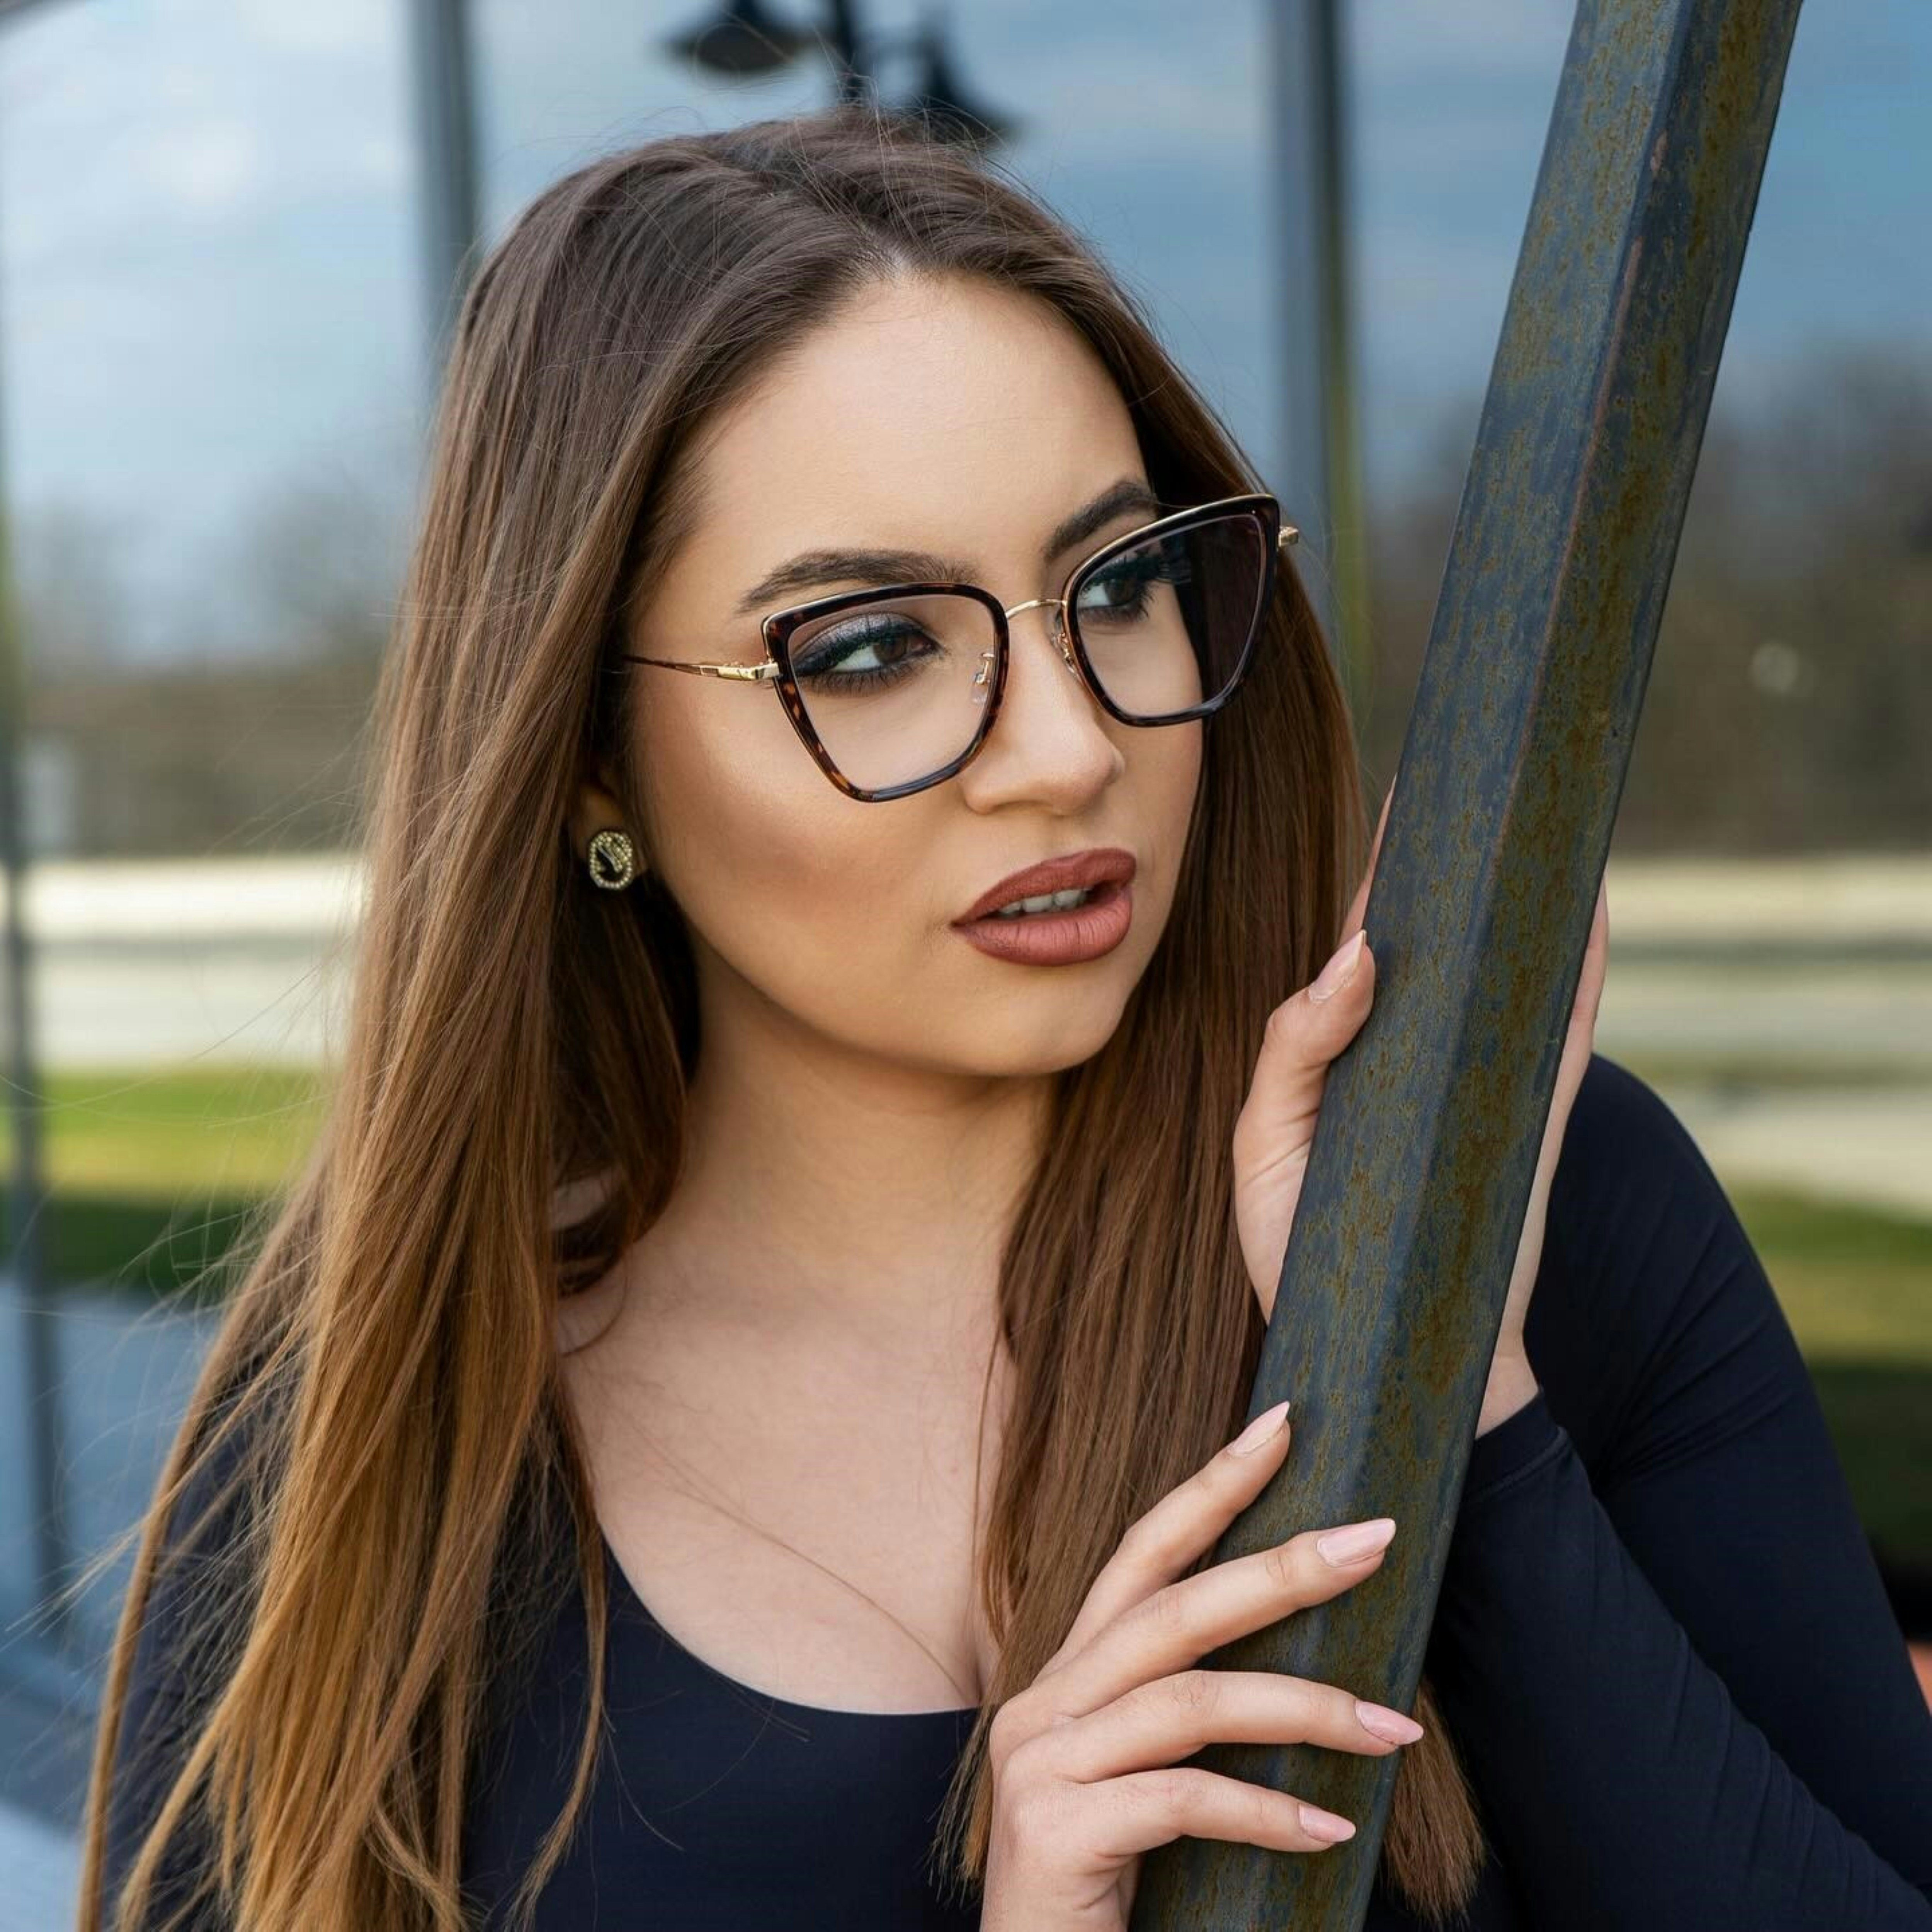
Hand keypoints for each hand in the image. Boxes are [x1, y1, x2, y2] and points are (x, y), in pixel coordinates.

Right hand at [978, 1404, 1422, 1929]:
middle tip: (1375, 1538)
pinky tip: (1329, 1830)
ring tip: (1395, 1732)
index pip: (1141, 1555)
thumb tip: (1303, 1669)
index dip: (1208, 1487)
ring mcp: (1042, 1761)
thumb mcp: (1139, 1782)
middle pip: (1174, 1608)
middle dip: (1280, 1566)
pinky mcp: (1056, 1826)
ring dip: (1306, 1708)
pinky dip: (1268, 1813)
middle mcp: (1044, 1702)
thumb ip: (1183, 1720)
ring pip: (1193, 1702)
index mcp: (1066, 1679)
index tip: (1280, 1427)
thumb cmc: (1101, 1886)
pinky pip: (1185, 1798)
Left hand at [1232, 779, 1609, 1436]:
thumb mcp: (1267, 1147)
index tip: (1406, 799)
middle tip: (1477, 776)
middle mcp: (1417, 1060)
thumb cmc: (1304, 1259)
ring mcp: (1478, 1086)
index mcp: (1348, 1058)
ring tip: (1542, 819)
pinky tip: (1589, 910)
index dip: (1383, 878)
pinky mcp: (1527, 1125)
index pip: (1367, 948)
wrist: (1378, 1361)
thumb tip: (1355, 954)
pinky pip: (1560, 1035)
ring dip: (1525, 902)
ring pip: (1510, 974)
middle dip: (1457, 867)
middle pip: (1445, 944)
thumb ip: (1296, 1050)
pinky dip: (1577, 973)